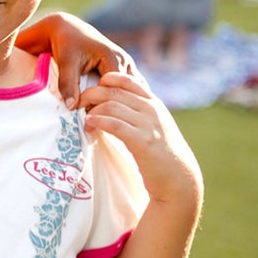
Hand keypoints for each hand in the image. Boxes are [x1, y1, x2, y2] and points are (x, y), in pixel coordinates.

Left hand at [16, 12, 135, 108]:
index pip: (116, 91)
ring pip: (128, 91)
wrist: (67, 28)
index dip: (104, 105)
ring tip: (105, 117)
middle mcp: (125, 62)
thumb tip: (71, 106)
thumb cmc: (66, 43)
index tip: (90, 116)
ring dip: (119, 103)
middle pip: (125, 92)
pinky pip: (126, 88)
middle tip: (98, 120)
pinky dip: (119, 98)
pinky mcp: (122, 69)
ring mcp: (126, 65)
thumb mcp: (66, 62)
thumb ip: (67, 83)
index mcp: (114, 59)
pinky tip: (111, 111)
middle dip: (114, 106)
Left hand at [79, 71, 202, 203]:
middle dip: (91, 94)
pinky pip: (115, 124)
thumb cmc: (160, 152)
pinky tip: (89, 124)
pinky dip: (98, 121)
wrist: (179, 177)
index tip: (91, 89)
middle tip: (79, 103)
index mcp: (153, 103)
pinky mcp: (143, 141)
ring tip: (84, 119)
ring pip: (112, 105)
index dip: (105, 80)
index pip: (126, 80)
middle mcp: (151, 109)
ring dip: (92, 110)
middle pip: (114, 91)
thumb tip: (111, 104)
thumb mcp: (152, 125)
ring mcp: (148, 124)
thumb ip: (137, 112)